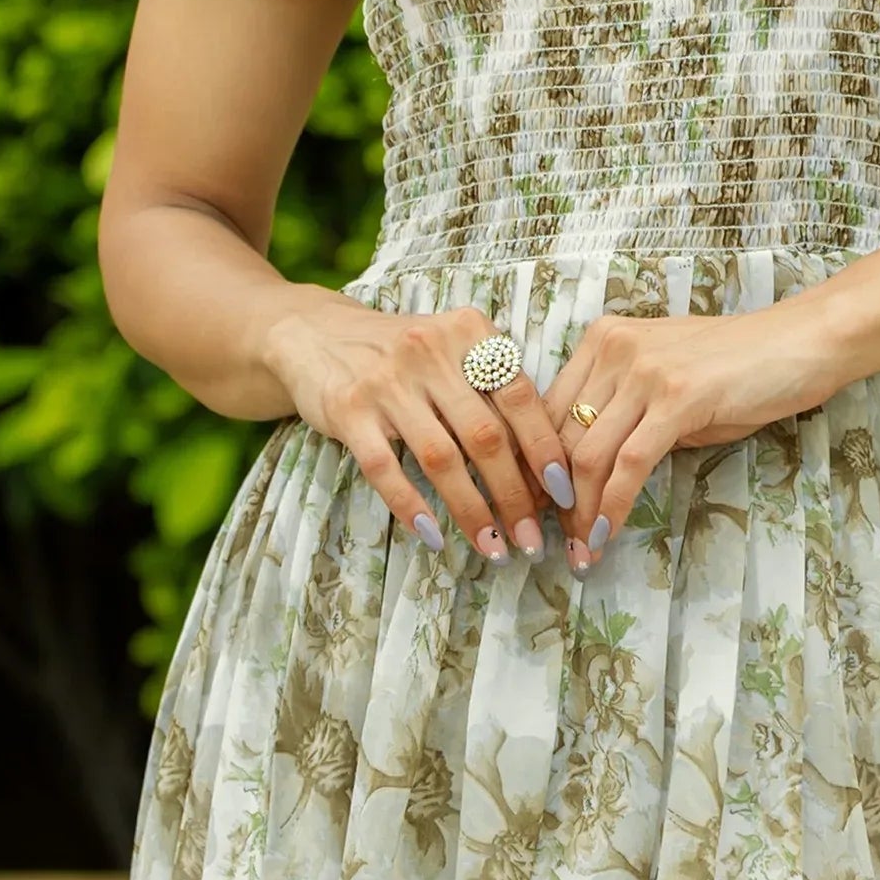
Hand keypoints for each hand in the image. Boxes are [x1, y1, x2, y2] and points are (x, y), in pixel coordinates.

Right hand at [266, 294, 575, 561]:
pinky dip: (412, 506)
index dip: (545, 450)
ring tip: (492, 547)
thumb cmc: (404, 354)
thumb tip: (544, 466)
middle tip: (531, 539)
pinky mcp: (348, 410)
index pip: (520, 397)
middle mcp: (430, 351)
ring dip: (471, 511)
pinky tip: (433, 536)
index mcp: (469, 331)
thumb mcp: (453, 350)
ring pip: (441, 458)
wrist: (317, 334)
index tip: (562, 495)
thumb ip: (494, 390)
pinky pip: (385, 468)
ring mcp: (386, 381)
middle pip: (485, 435)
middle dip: (514, 495)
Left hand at [541, 304, 839, 570]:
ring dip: (580, 512)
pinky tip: (607, 534)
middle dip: (553, 498)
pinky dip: (613, 505)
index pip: (548, 411)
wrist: (803, 341)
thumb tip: (599, 471)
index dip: (536, 467)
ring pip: (588, 454)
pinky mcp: (677, 397)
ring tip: (582, 551)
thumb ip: (630, 416)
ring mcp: (644, 371)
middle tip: (556, 541)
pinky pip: (630, 463)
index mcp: (604, 339)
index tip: (539, 509)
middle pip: (560, 436)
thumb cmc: (743, 366)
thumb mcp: (670, 384)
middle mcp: (614, 348)